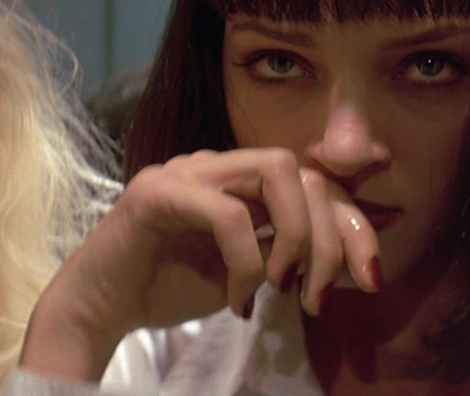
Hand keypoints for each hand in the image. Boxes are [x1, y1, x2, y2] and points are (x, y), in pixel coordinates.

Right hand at [20, 147, 379, 379]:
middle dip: (329, 237)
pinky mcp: (159, 191)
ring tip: (282, 287)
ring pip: (277, 171)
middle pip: (306, 171)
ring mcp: (189, 169)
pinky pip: (228, 215)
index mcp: (245, 179)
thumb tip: (358, 265)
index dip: (351, 225)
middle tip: (317, 296)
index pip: (317, 181)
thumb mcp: (253, 274)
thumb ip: (296, 258)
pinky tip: (237, 300)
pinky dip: (246, 262)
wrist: (101, 307)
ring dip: (296, 236)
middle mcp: (222, 163)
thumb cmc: (173, 287)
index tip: (368, 277)